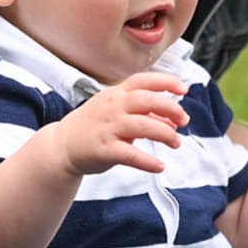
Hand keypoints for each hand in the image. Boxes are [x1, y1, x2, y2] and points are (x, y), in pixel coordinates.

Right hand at [56, 72, 188, 177]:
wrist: (63, 145)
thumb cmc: (94, 125)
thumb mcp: (116, 110)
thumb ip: (143, 112)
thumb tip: (173, 119)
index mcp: (116, 94)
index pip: (143, 81)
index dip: (166, 82)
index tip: (184, 89)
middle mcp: (112, 107)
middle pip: (147, 101)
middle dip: (171, 109)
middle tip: (184, 121)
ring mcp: (108, 128)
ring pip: (143, 126)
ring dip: (165, 134)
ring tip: (176, 142)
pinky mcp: (104, 150)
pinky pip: (130, 154)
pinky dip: (148, 161)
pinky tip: (159, 166)